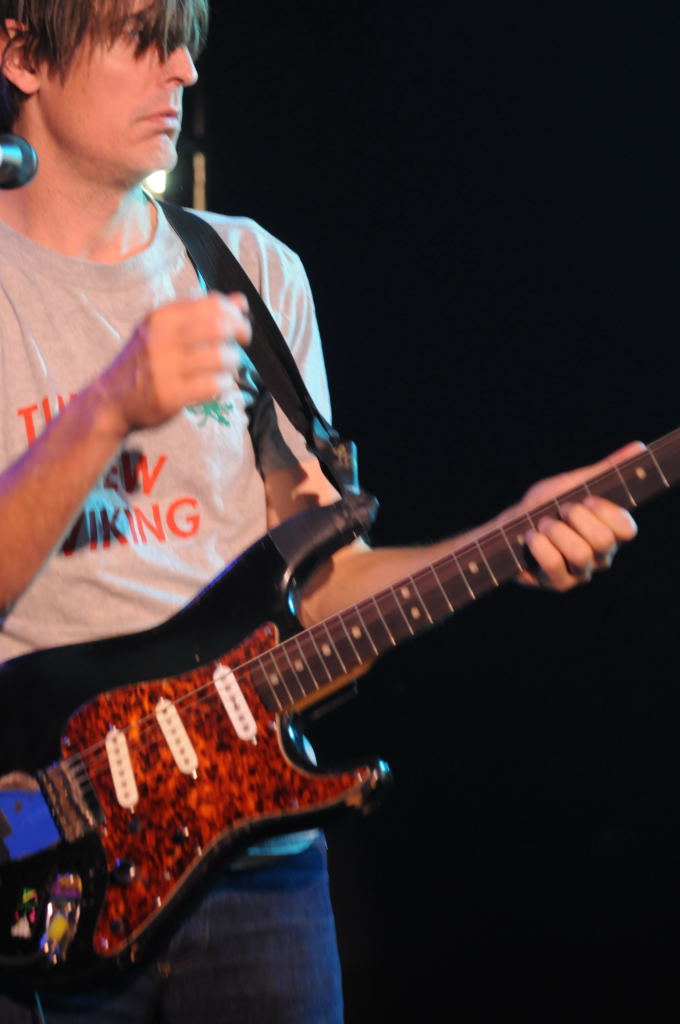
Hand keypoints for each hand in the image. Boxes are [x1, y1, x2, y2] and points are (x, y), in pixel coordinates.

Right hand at [95, 292, 250, 436]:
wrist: (110, 401)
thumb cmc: (143, 364)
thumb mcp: (162, 331)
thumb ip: (199, 315)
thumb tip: (239, 301)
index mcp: (160, 318)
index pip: (212, 304)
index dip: (235, 313)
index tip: (238, 324)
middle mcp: (160, 339)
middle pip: (220, 327)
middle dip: (240, 334)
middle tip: (241, 345)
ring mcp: (164, 368)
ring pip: (221, 357)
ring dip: (233, 363)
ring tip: (227, 368)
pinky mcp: (170, 395)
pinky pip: (213, 385)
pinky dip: (224, 385)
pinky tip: (218, 385)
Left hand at [511, 442, 640, 590]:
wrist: (505, 528)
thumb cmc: (543, 505)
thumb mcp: (571, 483)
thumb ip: (604, 470)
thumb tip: (638, 446)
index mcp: (610, 532)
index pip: (627, 529)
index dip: (606, 512)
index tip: (586, 499)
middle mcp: (600, 557)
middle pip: (603, 541)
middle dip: (574, 518)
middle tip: (559, 510)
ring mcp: (581, 573)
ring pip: (580, 554)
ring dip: (555, 531)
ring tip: (542, 524)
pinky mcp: (558, 584)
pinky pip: (554, 564)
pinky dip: (539, 544)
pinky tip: (531, 537)